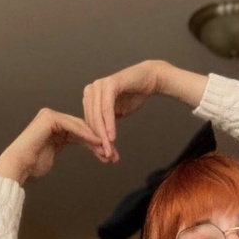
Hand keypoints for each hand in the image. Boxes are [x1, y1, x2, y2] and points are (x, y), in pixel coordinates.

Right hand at [0, 109, 107, 185]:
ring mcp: (50, 116)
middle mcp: (52, 118)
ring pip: (80, 127)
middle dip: (99, 142)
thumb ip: (63, 145)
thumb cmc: (32, 166)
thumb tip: (68, 149)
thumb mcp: (53, 154)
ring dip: (95, 140)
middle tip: (113, 155)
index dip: (95, 144)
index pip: (80, 133)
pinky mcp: (49, 119)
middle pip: (82, 129)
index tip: (109, 157)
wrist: (18, 167)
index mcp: (53, 125)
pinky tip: (98, 144)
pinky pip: (73, 126)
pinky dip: (86, 135)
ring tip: (108, 152)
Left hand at [83, 61, 207, 161]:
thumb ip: (106, 125)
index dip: (96, 141)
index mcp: (90, 97)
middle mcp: (91, 90)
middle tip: (108, 157)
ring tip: (110, 151)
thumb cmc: (133, 97)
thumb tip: (101, 144)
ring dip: (104, 136)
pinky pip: (107, 109)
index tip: (105, 157)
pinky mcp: (109, 84)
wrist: (149, 81)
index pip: (89, 123)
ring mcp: (99, 86)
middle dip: (100, 141)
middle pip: (92, 121)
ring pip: (98, 117)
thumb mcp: (117, 114)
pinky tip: (113, 138)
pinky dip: (109, 124)